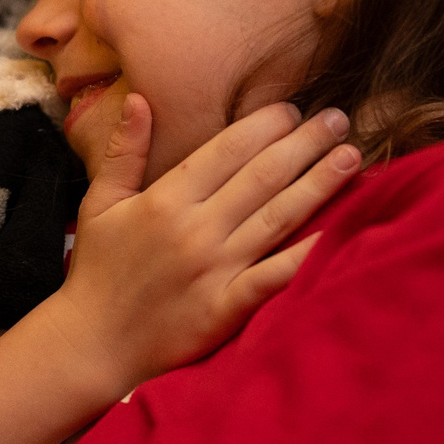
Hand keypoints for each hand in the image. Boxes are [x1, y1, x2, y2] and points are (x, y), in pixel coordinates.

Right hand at [43, 96, 359, 395]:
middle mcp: (195, 229)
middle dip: (304, 144)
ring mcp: (214, 270)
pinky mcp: (226, 309)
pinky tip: (339, 229)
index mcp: (165, 200)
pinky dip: (307, 253)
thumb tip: (141, 98)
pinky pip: (275, 275)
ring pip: (277, 217)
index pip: (226, 150)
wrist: (91, 346)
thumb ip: (123, 150)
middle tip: (337, 119)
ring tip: (352, 157)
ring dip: (319, 184)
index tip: (293, 108)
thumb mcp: (99, 204)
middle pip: (262, 176)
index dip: (265, 125)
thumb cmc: (97, 273)